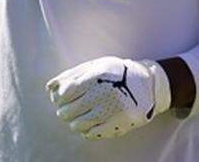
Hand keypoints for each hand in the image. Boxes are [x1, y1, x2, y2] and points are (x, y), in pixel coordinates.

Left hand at [46, 56, 170, 140]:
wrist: (148, 85)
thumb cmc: (117, 74)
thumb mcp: (97, 65)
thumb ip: (72, 74)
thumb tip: (49, 88)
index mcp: (100, 75)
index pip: (67, 92)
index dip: (60, 97)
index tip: (63, 97)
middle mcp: (106, 92)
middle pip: (68, 111)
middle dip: (65, 110)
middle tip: (70, 108)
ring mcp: (113, 110)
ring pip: (77, 124)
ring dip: (74, 121)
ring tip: (81, 115)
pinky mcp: (119, 124)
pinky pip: (91, 133)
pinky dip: (86, 130)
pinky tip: (91, 122)